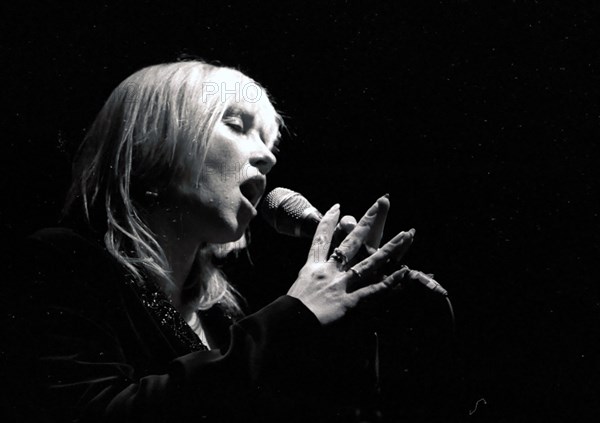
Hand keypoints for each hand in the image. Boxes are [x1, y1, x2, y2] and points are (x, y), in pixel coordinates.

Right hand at [287, 196, 413, 325]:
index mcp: (312, 268)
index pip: (321, 239)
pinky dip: (390, 282)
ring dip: (389, 249)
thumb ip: (307, 280)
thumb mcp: (296, 288)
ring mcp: (340, 285)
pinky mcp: (349, 303)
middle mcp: (328, 272)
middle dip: (365, 224)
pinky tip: (404, 272)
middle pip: (349, 243)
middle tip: (379, 204)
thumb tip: (311, 277)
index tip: (337, 207)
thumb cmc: (288, 312)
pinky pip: (374, 290)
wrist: (288, 325)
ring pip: (369, 263)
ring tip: (405, 235)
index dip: (328, 222)